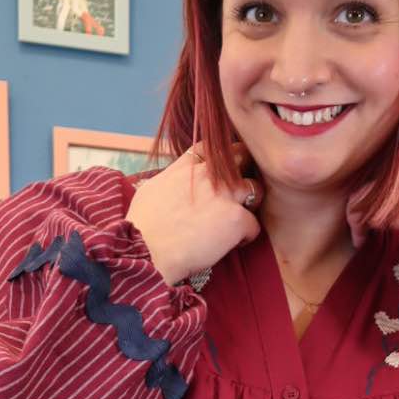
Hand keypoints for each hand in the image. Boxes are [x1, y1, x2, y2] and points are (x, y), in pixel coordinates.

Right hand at [125, 141, 264, 285]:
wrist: (146, 250)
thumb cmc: (142, 226)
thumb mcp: (151, 189)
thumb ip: (171, 180)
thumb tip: (173, 185)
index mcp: (188, 166)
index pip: (213, 147)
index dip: (221, 159)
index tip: (220, 174)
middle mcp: (210, 175)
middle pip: (241, 159)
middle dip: (244, 173)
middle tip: (237, 195)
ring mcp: (226, 195)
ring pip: (256, 189)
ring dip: (251, 204)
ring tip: (237, 220)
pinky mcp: (237, 219)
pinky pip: (254, 225)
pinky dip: (247, 236)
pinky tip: (233, 244)